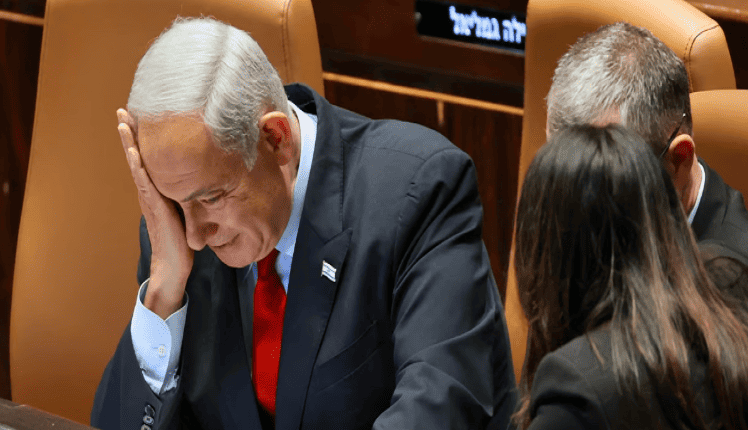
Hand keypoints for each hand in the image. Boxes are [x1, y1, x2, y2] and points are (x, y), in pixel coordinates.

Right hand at [118, 108, 193, 318]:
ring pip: (136, 164)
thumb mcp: (189, 207)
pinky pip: (144, 182)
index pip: (148, 157)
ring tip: (121, 122)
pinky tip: (134, 151)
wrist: (175, 263)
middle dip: (130, 132)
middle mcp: (150, 190)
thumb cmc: (183, 237)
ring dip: (128, 143)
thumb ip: (190, 193)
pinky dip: (138, 166)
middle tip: (121, 109)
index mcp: (158, 189)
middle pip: (137, 155)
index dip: (142, 137)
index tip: (139, 115)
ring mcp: (149, 197)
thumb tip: (206, 178)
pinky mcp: (154, 206)